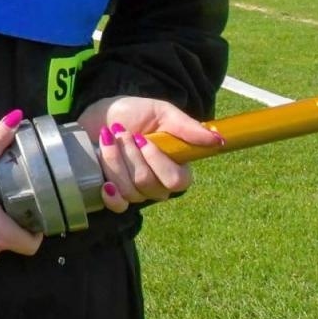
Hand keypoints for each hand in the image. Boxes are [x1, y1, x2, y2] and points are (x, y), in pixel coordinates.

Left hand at [77, 95, 222, 209]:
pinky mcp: (113, 194)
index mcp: (175, 166)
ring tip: (107, 139)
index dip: (158, 162)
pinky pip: (118, 206)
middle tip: (122, 133)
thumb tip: (218, 139)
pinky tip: (105, 182)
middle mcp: (158, 183)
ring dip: (114, 160)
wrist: (99, 114)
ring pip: (130, 190)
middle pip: (149, 184)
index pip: (177, 181)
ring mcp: (135, 190)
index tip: (142, 138)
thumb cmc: (133, 112)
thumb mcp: (161, 112)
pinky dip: (111, 194)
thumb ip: (187, 127)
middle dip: (130, 154)